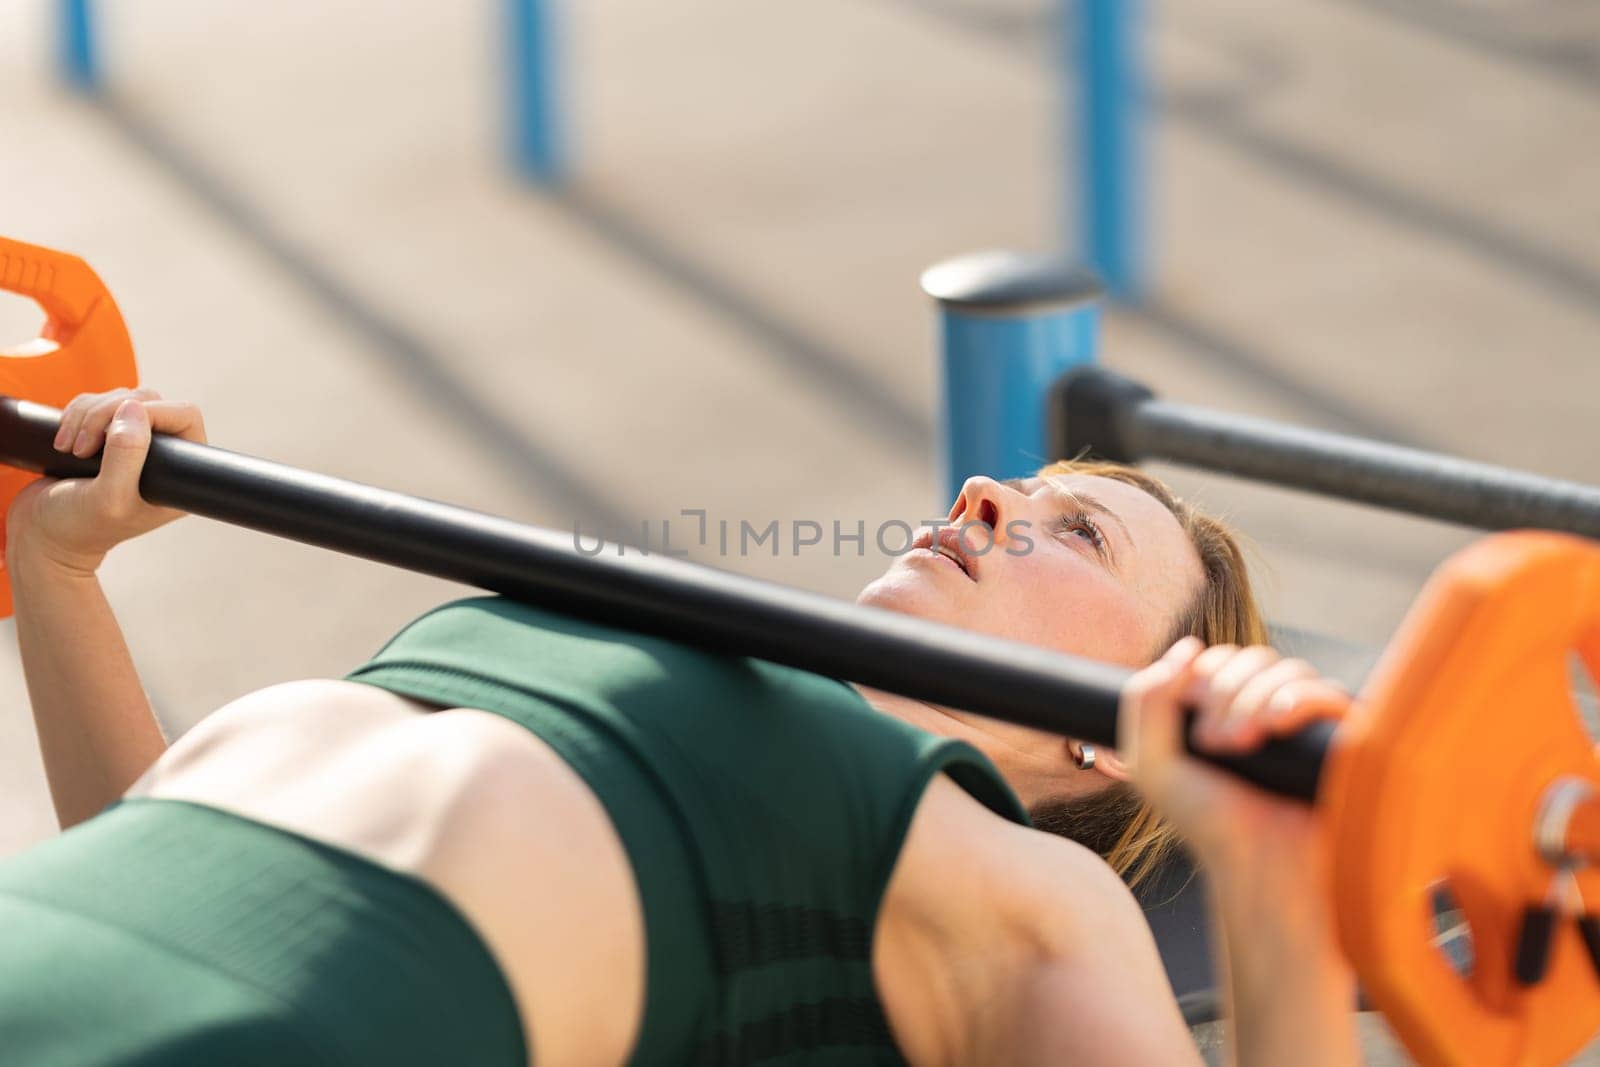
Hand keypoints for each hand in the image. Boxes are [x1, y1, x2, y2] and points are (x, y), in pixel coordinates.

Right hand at [5, 388, 206, 574]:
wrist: (42, 533)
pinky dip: (76, 414)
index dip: (151, 411)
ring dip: (87, 415)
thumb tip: (134, 408)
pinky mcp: (104, 434)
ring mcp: (133, 443)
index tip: (111, 432)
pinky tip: (63, 442)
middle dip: (107, 414)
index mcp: (178, 476)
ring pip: (120, 398)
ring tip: (70, 449)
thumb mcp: (107, 498)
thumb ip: (126, 457)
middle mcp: (161, 456)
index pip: (184, 416)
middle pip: (148, 400)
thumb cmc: (80, 526)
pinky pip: (96, 402)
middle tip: (82, 448)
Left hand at [1118, 637, 1350, 877]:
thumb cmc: (1209, 823)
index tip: (1194, 728)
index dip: (1204, 677)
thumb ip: (1146, 702)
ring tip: (1242, 746)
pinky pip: (1328, 692)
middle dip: (1227, 692)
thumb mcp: (1153, 764)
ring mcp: (1308, 724)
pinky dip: (1298, 699)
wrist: (1260, 869)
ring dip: (1255, 699)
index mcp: (1228, 711)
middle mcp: (1269, 710)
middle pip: (1254, 658)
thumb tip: (1188, 648)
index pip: (1220, 659)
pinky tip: (1278, 725)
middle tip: (1214, 743)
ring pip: (1288, 669)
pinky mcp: (1343, 739)